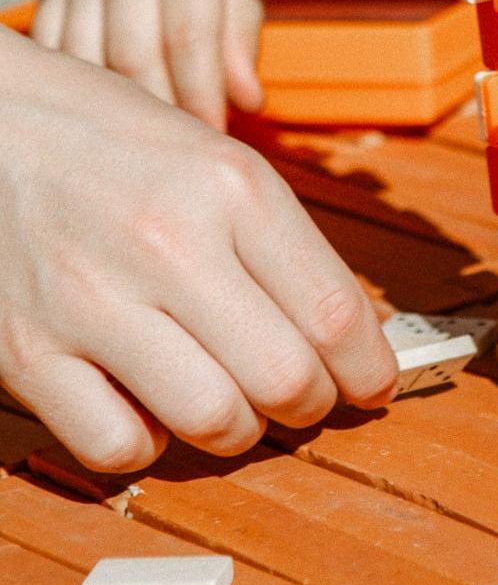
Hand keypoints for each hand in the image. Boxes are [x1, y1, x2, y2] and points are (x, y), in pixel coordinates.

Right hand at [0, 29, 396, 469]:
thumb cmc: (115, 139)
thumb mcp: (219, 159)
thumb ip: (281, 243)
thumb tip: (348, 335)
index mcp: (232, 186)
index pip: (335, 311)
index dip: (370, 369)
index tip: (375, 385)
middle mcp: (168, 243)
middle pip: (287, 379)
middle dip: (313, 404)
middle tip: (305, 397)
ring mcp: (93, 301)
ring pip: (215, 422)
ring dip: (241, 430)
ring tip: (234, 402)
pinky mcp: (28, 351)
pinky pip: (119, 446)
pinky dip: (149, 443)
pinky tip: (151, 403)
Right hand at [35, 0, 265, 129]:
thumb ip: (243, 34)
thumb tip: (246, 102)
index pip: (189, 39)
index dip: (202, 96)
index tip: (216, 138)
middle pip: (133, 54)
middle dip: (162, 112)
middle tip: (184, 152)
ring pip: (88, 56)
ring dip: (117, 108)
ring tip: (147, 144)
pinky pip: (54, 45)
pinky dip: (76, 86)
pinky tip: (103, 114)